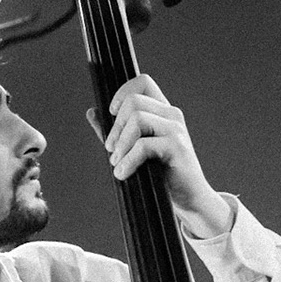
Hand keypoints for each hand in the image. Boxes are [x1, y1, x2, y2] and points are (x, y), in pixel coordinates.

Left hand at [87, 74, 233, 237]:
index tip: (113, 114)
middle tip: (111, 150)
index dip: (123, 92)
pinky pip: (143, 145)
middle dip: (116, 127)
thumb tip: (92, 111)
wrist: (189, 198)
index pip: (143, 82)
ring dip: (120, 144)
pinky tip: (123, 173)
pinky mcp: (177, 147)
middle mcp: (171, 115)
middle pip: (133, 101)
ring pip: (137, 119)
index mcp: (163, 111)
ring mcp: (176, 129)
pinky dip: (128, 161)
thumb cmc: (162, 174)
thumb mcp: (134, 149)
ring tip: (117, 163)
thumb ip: (115, 131)